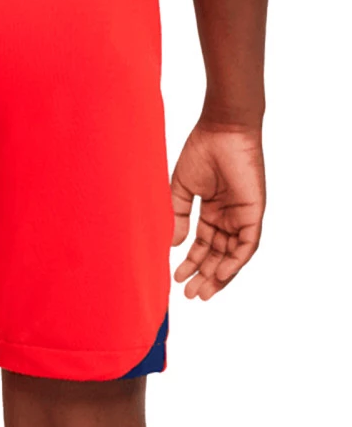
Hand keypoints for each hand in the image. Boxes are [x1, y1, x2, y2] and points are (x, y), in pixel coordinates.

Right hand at [170, 121, 265, 299]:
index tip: (177, 279)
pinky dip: (234, 262)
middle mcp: (229, 217)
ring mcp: (242, 216)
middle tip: (190, 295)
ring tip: (201, 292)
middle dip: (204, 276)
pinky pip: (247, 245)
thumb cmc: (200, 152)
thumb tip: (171, 244)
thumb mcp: (181, 190)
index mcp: (212, 211)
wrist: (221, 131)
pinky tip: (219, 275)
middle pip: (218, 255)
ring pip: (232, 255)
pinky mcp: (254, 213)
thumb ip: (177, 217)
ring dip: (218, 276)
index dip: (191, 263)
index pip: (204, 245)